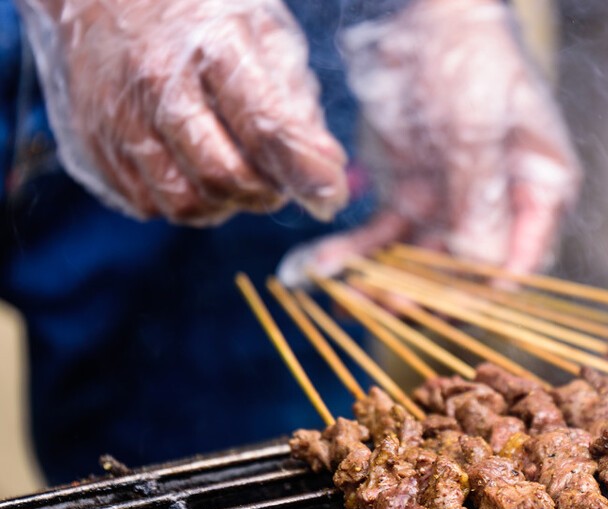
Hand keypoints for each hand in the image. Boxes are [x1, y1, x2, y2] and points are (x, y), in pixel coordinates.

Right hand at [16, 0, 348, 224]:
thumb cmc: (196, 14)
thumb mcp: (260, 34)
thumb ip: (295, 102)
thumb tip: (325, 171)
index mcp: (210, 45)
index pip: (266, 129)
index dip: (306, 175)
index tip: (331, 196)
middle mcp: (156, 82)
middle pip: (224, 175)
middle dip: (265, 193)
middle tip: (278, 182)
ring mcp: (114, 116)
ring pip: (184, 202)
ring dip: (225, 204)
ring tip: (238, 177)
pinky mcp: (89, 144)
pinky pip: (147, 204)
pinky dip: (183, 201)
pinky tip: (194, 172)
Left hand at [278, 0, 579, 284]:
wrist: (420, 12)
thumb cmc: (469, 56)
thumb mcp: (478, 124)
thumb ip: (480, 195)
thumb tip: (483, 269)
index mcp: (541, 191)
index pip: (522, 260)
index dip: (486, 290)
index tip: (447, 305)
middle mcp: (501, 208)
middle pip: (467, 271)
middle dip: (426, 293)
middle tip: (385, 304)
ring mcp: (452, 203)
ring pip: (420, 261)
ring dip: (384, 282)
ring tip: (348, 295)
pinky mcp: (409, 194)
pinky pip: (383, 236)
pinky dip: (353, 253)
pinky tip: (318, 268)